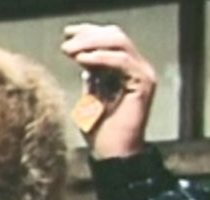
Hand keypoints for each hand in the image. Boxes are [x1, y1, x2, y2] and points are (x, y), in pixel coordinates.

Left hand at [60, 23, 156, 158]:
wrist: (113, 156)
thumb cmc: (101, 133)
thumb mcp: (90, 97)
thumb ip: (91, 76)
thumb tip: (83, 57)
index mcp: (126, 70)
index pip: (109, 39)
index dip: (88, 33)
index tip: (66, 35)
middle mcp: (137, 68)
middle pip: (114, 36)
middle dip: (87, 35)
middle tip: (66, 43)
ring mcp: (143, 74)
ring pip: (118, 43)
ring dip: (92, 43)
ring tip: (71, 51)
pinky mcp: (143, 83)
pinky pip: (122, 61)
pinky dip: (101, 57)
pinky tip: (83, 60)